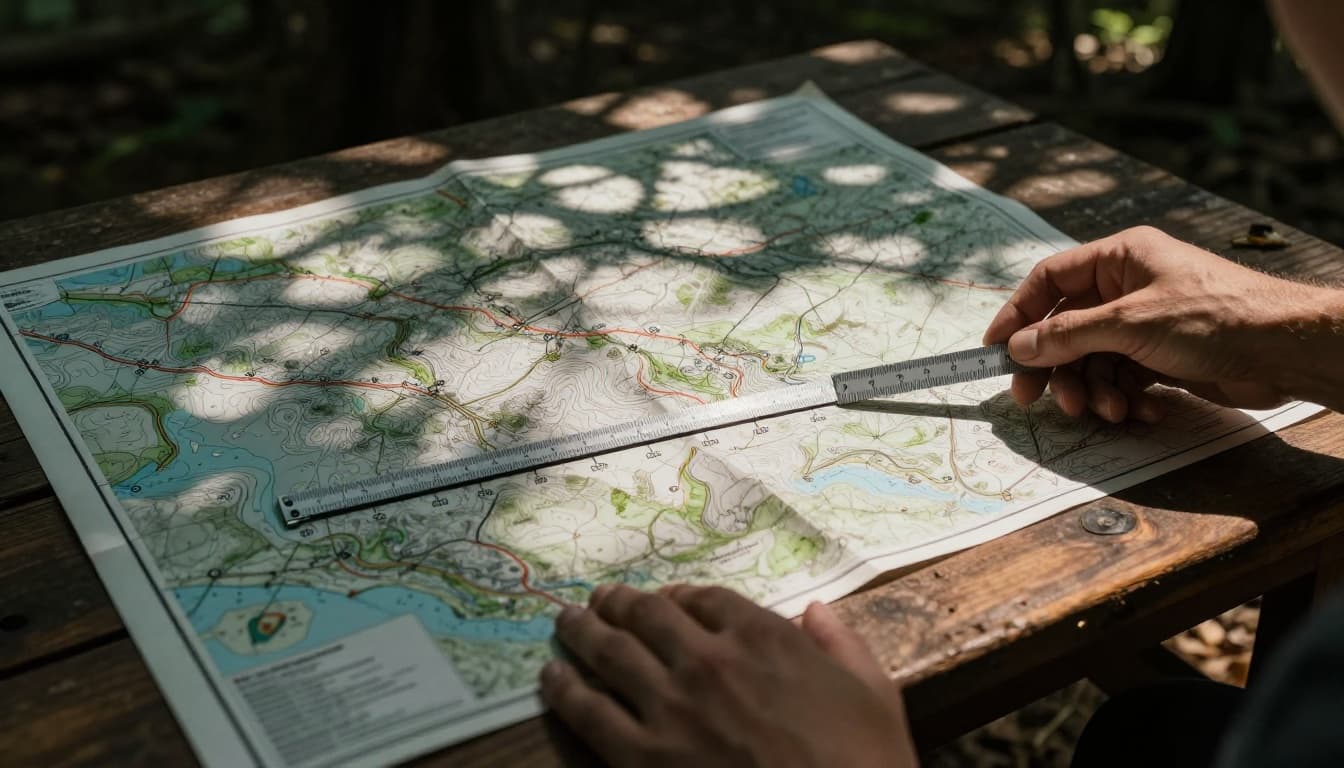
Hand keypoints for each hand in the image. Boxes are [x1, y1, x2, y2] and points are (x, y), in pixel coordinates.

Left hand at [540, 583, 917, 766]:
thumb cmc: (864, 760)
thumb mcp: (875, 692)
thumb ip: (843, 644)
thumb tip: (819, 612)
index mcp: (763, 637)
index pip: (706, 598)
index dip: (679, 595)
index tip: (667, 599)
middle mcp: (708, 660)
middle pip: (647, 615)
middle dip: (619, 603)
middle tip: (600, 601)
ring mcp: (671, 708)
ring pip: (610, 653)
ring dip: (583, 632)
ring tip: (565, 623)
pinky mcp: (643, 757)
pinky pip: (590, 713)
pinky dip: (565, 690)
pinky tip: (551, 678)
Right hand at [982, 226, 1343, 420]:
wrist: (1285, 350)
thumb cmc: (1215, 316)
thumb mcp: (1130, 322)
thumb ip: (1069, 336)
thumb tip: (1018, 347)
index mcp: (1120, 257)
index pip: (1050, 281)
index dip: (1018, 314)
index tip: (995, 349)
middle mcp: (1129, 286)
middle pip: (1067, 327)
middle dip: (1054, 366)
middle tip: (1035, 398)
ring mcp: (1145, 323)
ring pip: (1093, 359)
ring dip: (1092, 388)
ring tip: (1104, 409)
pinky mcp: (1163, 357)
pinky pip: (1122, 377)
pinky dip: (1123, 398)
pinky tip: (1138, 411)